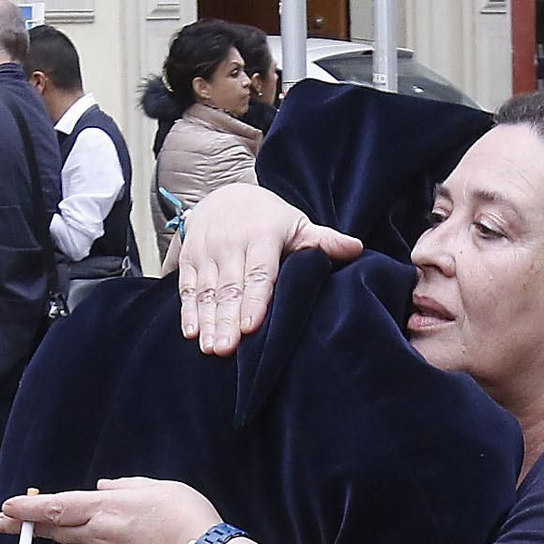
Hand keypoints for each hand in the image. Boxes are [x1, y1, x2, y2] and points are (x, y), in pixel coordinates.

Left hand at [0, 477, 222, 543]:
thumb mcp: (159, 489)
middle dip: (25, 527)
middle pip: (53, 532)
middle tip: (4, 523)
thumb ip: (125, 487)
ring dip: (73, 542)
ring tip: (101, 536)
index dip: (26, 508)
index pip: (54, 507)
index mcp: (104, 509)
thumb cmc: (188, 521)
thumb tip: (101, 489)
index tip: (6, 508)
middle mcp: (97, 537)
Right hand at [177, 184, 363, 354]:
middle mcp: (230, 242)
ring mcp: (207, 251)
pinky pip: (187, 287)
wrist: (226, 193)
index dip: (255, 300)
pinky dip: (188, 311)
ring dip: (208, 321)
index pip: (259, 272)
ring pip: (206, 291)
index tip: (251, 326)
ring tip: (210, 348)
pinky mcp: (188, 257)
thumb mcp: (298, 224)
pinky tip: (191, 334)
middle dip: (226, 320)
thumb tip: (355, 248)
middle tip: (226, 349)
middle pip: (230, 287)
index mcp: (261, 235)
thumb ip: (324, 240)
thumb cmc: (270, 219)